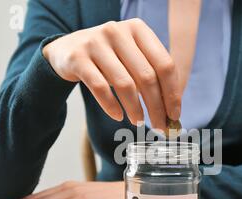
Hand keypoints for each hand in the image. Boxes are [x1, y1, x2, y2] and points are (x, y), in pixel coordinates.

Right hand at [43, 18, 181, 129]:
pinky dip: (111, 107)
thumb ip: (151, 75)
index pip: (165, 64)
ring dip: (135, 109)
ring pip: (125, 84)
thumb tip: (171, 110)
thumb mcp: (131, 57)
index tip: (174, 115)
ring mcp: (96, 42)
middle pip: (147, 76)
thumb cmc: (108, 58)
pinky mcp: (78, 58)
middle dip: (156, 107)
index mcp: (138, 29)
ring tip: (139, 122)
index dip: (172, 93)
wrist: (66, 50)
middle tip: (160, 126)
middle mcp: (118, 31)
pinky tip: (118, 116)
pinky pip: (100, 88)